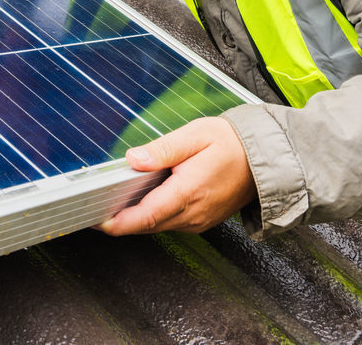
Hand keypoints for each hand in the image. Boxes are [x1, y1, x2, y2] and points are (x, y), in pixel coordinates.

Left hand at [98, 117, 255, 234]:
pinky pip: (170, 222)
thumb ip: (162, 150)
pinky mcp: (201, 221)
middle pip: (146, 225)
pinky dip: (153, 214)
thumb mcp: (195, 135)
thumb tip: (133, 159)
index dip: (118, 222)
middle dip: (120, 218)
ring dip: (137, 216)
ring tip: (117, 196)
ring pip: (157, 226)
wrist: (264, 159)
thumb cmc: (233, 144)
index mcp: (189, 192)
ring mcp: (198, 221)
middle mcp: (193, 213)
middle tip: (96, 202)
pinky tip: (146, 196)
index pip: (146, 216)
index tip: (96, 219)